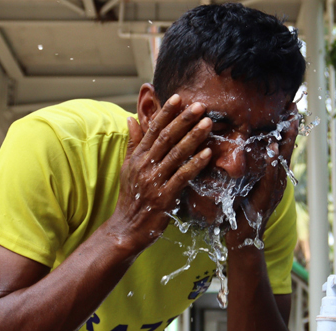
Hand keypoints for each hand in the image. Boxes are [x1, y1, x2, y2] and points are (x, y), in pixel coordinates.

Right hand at [108, 95, 212, 251]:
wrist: (127, 228)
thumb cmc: (131, 197)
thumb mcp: (128, 168)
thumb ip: (133, 143)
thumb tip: (130, 118)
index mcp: (137, 157)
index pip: (152, 130)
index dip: (165, 113)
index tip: (178, 98)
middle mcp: (144, 166)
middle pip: (165, 138)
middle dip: (183, 120)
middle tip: (199, 105)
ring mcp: (154, 181)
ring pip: (176, 154)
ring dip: (193, 137)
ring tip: (208, 123)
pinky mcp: (165, 197)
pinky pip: (182, 177)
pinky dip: (195, 164)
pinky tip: (207, 153)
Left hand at [226, 103, 298, 248]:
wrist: (240, 241)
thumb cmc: (238, 212)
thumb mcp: (241, 185)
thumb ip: (244, 169)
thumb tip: (236, 148)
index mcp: (270, 177)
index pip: (279, 148)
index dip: (285, 130)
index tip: (289, 109)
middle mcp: (276, 183)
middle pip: (286, 152)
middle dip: (290, 131)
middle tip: (294, 109)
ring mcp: (273, 192)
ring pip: (281, 163)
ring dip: (286, 143)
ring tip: (288, 124)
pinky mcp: (265, 201)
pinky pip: (269, 179)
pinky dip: (272, 164)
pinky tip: (273, 150)